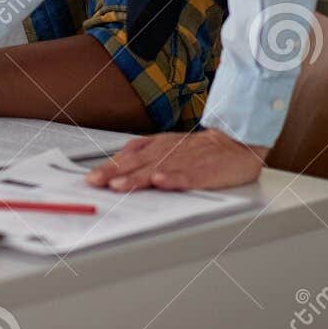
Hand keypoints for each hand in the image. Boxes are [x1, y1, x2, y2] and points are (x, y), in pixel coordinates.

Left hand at [85, 129, 269, 191]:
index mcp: (158, 146)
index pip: (128, 157)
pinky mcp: (204, 170)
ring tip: (119, 185)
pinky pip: (188, 175)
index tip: (91, 179)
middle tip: (95, 183)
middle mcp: (168, 151)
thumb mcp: (167, 145)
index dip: (108, 167)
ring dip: (136, 178)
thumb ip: (142, 153)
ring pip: (157, 169)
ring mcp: (185, 160)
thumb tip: (113, 167)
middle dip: (114, 173)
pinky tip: (161, 182)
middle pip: (137, 163)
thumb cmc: (199, 149)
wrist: (237, 143)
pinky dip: (174, 178)